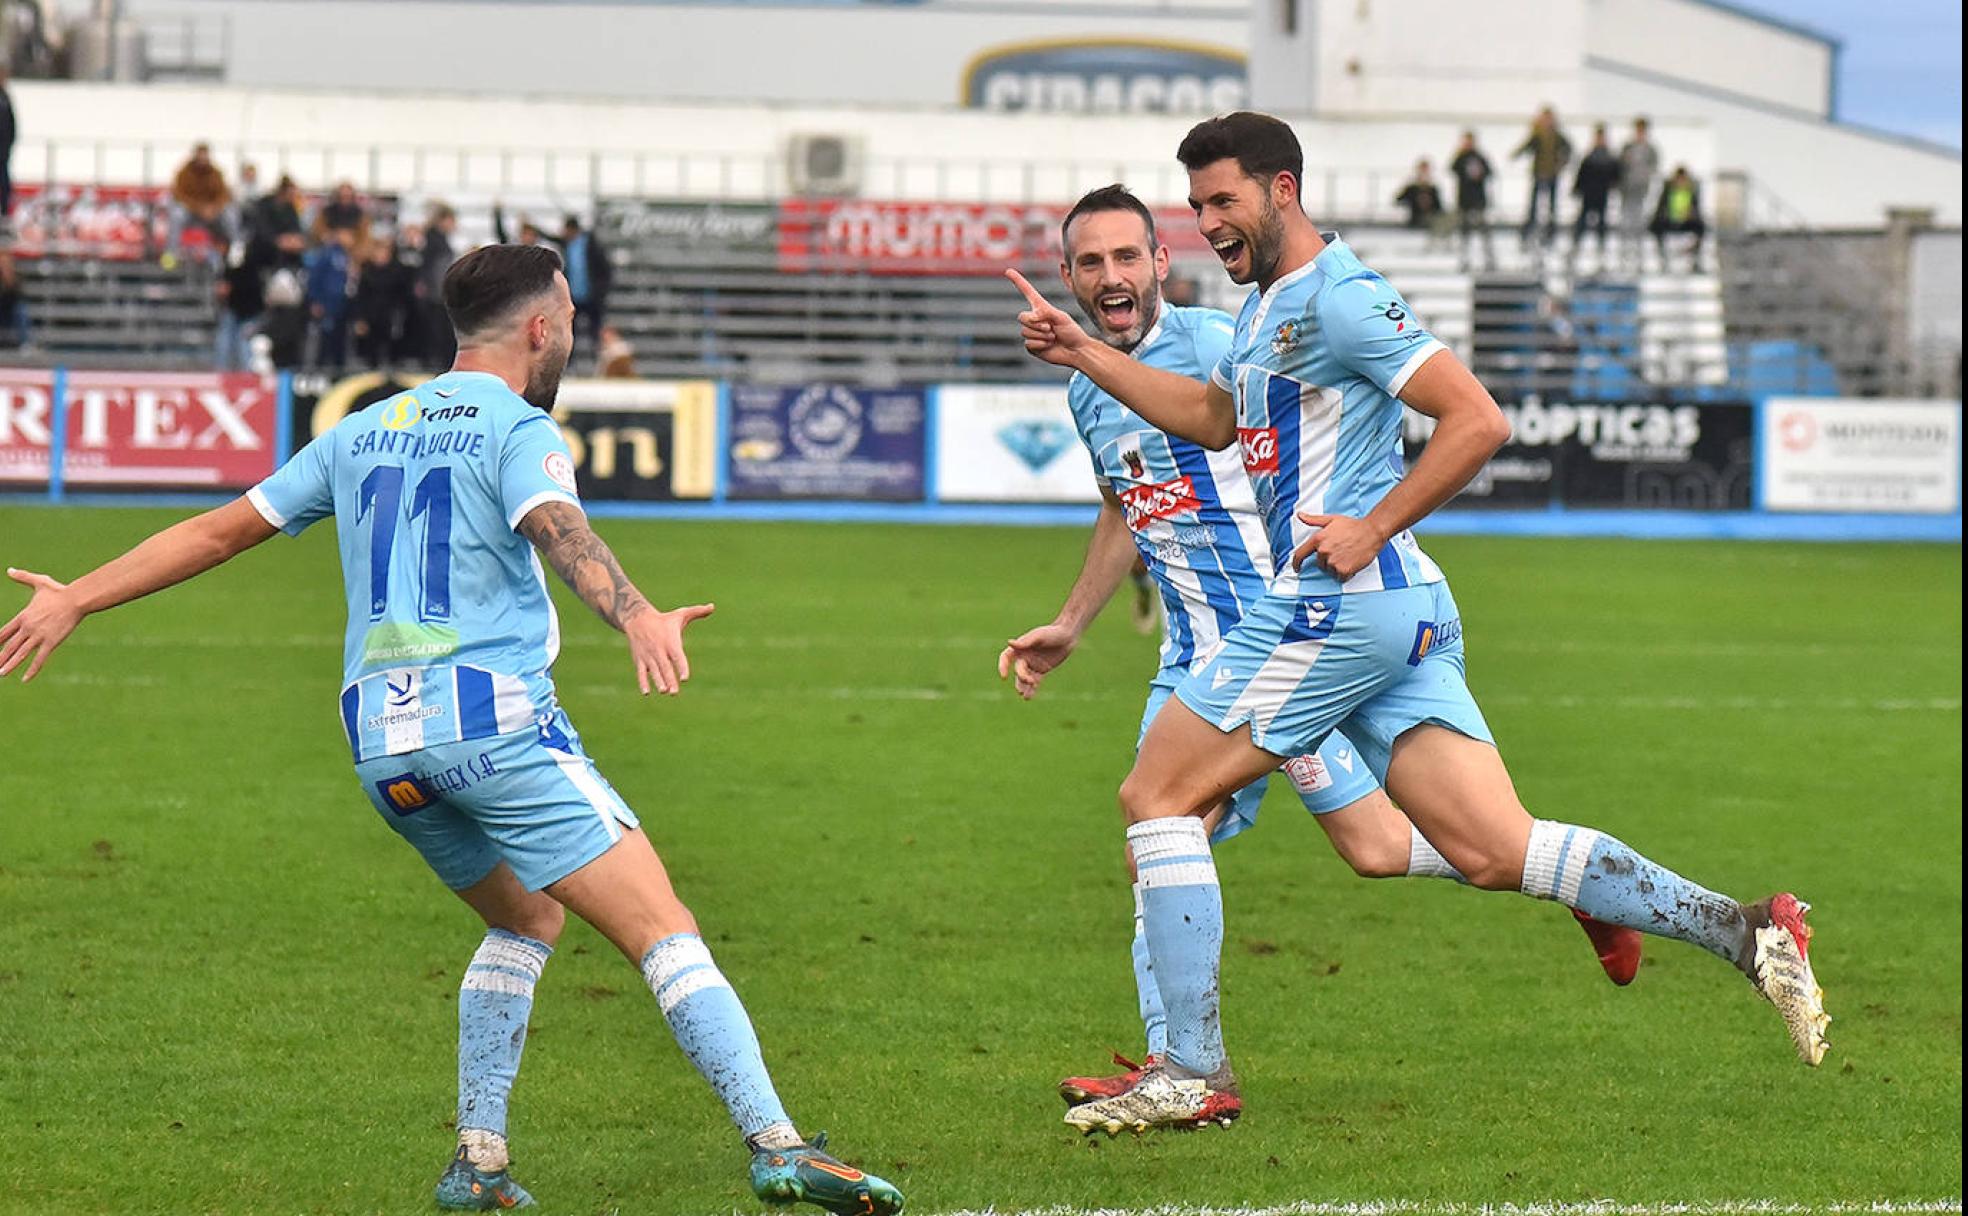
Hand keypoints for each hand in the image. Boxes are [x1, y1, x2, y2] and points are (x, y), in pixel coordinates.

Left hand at [0, 568, 82, 682]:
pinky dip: (32, 670)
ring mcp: (39, 636)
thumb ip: (23, 577)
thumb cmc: (59, 591)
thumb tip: (9, 570)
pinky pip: (39, 659)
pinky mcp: (51, 642)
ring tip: (1, 674)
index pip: (4, 632)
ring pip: (20, 654)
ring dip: (10, 665)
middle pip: (9, 646)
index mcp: (23, 616)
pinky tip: (24, 679)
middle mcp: (28, 628)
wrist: (76, 599)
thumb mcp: (39, 583)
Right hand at [623, 602, 714, 695]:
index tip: (685, 678)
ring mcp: (648, 656)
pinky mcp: (639, 660)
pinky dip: (643, 682)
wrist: (637, 619)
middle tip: (674, 692)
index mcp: (670, 642)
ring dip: (658, 681)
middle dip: (669, 679)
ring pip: (653, 671)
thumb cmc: (664, 619)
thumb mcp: (680, 614)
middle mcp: (659, 650)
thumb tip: (712, 606)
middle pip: (665, 667)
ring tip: (664, 691)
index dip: (681, 667)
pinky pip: (640, 672)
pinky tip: (647, 693)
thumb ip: (697, 612)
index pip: (677, 657)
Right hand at [997, 621, 1079, 700]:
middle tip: (1029, 681)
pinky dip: (1032, 689)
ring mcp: (1033, 665)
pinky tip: (1029, 696)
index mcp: (1020, 647)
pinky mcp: (1042, 671)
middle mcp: (1024, 657)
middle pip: (1018, 670)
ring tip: (1024, 696)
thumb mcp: (1038, 636)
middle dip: (1022, 677)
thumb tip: (1009, 643)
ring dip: (1023, 686)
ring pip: (1024, 678)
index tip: (1004, 676)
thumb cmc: (1052, 632)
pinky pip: (1035, 682)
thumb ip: (1024, 642)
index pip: (1006, 657)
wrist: (1067, 636)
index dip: (1003, 666)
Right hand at [1006, 269, 1094, 368]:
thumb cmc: (1072, 332)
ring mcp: (1032, 333)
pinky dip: (1041, 345)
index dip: (1018, 281)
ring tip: (1053, 338)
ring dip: (1041, 336)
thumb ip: (1045, 313)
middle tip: (1051, 329)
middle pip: (1022, 317)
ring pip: (1025, 332)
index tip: (1008, 271)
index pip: (1027, 292)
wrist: (1076, 351)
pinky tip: (1049, 346)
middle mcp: (1035, 320)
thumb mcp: (1061, 317)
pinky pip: (1028, 343)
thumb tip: (1031, 317)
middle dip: (1036, 324)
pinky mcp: (1032, 347)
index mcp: (1041, 309)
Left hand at [1291, 513, 1389, 580]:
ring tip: (1348, 555)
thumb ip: (1313, 519)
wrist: (1372, 532)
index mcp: (1318, 539)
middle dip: (1329, 560)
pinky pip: (1340, 577)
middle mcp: (1323, 551)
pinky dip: (1346, 574)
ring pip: (1330, 571)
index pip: (1300, 554)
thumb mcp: (1331, 519)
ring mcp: (1333, 561)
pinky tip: (1352, 563)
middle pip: (1320, 564)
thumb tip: (1300, 515)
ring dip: (1337, 567)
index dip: (1296, 563)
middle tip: (1341, 551)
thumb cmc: (1353, 525)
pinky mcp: (1344, 570)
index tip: (1297, 568)